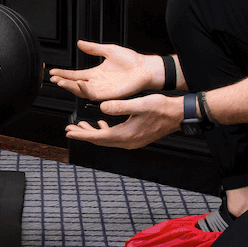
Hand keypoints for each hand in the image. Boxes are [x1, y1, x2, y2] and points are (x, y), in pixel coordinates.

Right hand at [49, 40, 163, 101]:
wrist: (144, 68)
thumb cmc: (131, 60)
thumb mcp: (108, 50)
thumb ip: (93, 48)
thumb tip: (80, 43)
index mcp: (96, 73)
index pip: (75, 75)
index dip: (64, 73)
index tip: (53, 71)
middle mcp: (97, 83)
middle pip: (75, 84)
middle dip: (63, 82)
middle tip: (53, 79)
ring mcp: (102, 89)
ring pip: (81, 91)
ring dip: (70, 87)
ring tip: (61, 82)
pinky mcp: (108, 94)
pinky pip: (93, 94)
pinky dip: (84, 90)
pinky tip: (78, 83)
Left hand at [63, 93, 180, 148]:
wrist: (178, 115)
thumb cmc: (162, 108)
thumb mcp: (139, 104)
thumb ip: (119, 107)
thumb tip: (101, 109)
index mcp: (126, 135)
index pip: (98, 137)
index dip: (82, 134)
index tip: (69, 132)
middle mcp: (128, 142)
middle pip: (100, 140)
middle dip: (84, 134)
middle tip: (70, 129)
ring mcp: (132, 141)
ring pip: (107, 139)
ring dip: (93, 133)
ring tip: (81, 126)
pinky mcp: (135, 137)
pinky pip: (115, 137)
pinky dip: (106, 131)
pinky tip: (102, 123)